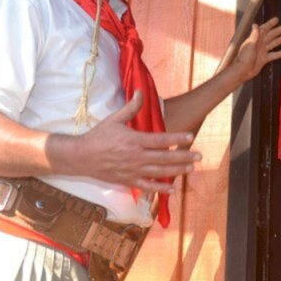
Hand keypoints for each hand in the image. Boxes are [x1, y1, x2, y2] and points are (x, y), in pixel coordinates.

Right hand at [52, 91, 199, 193]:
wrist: (81, 157)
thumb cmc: (98, 136)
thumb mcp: (114, 119)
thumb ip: (131, 108)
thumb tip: (141, 91)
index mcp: (134, 140)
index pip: (161, 139)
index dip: (177, 138)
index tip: (190, 136)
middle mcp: (136, 157)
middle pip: (164, 158)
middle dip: (184, 156)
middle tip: (199, 156)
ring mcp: (132, 171)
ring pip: (159, 172)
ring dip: (177, 171)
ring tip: (191, 168)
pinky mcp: (128, 181)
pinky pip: (147, 186)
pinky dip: (160, 188)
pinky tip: (172, 188)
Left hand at [231, 17, 280, 81]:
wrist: (243, 71)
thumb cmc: (244, 57)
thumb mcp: (250, 45)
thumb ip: (254, 35)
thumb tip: (255, 24)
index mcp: (256, 39)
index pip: (264, 29)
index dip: (270, 24)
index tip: (277, 19)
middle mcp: (259, 44)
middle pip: (271, 35)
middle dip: (278, 31)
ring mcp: (262, 51)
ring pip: (273, 44)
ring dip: (280, 40)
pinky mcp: (264, 59)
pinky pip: (273, 55)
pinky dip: (278, 54)